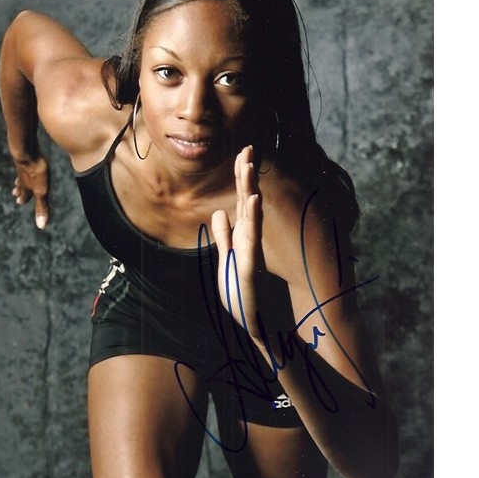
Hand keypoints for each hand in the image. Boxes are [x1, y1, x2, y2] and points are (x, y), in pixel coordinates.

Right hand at [11, 154, 49, 228]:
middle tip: (15, 193)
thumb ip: (41, 207)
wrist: (25, 151)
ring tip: (18, 180)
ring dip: (20, 179)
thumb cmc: (35, 172)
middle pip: (21, 185)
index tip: (19, 202)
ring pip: (21, 174)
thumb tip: (41, 226)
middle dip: (20, 190)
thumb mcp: (41, 192)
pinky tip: (26, 160)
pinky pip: (24, 161)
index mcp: (27, 187)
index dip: (23, 199)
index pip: (25, 195)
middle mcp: (23, 177)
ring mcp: (23, 166)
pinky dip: (24, 164)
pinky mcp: (26, 154)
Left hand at [211, 146, 264, 340]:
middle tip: (247, 147)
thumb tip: (220, 212)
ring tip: (248, 167)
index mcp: (243, 239)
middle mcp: (250, 242)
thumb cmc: (245, 298)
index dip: (241, 179)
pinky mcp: (251, 268)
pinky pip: (250, 239)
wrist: (259, 330)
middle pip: (246, 203)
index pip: (241, 203)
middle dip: (245, 176)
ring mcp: (252, 253)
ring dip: (248, 190)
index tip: (242, 153)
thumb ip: (224, 238)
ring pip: (250, 216)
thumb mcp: (227, 262)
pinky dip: (252, 219)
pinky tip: (253, 201)